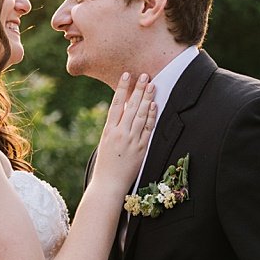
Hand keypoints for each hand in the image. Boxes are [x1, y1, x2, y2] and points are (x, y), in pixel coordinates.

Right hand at [96, 72, 156, 188]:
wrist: (108, 185)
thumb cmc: (105, 165)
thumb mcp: (105, 142)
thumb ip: (114, 127)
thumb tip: (122, 112)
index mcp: (108, 130)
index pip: (116, 104)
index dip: (122, 88)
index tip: (127, 75)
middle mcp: (120, 133)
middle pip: (130, 106)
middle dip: (138, 89)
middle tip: (144, 75)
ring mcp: (131, 141)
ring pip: (140, 115)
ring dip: (147, 99)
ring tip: (152, 85)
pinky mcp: (141, 149)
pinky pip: (147, 129)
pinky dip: (151, 116)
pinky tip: (154, 105)